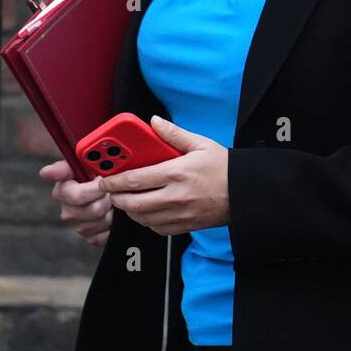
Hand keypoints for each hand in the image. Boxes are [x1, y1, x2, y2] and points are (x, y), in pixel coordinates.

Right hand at [39, 158, 112, 246]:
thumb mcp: (81, 163)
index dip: (94, 189)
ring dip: (112, 210)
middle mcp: (67, 211)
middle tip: (111, 190)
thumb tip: (44, 173)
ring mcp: (78, 225)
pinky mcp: (90, 237)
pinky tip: (112, 214)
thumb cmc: (94, 173)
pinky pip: (103, 235)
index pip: (76, 196)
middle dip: (107, 198)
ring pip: (101, 222)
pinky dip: (112, 225)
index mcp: (62, 191)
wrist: (109, 188)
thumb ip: (64, 167)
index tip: (101, 181)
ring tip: (112, 200)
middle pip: (94, 210)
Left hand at [96, 115, 230, 236]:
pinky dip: (145, 220)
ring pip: (141, 218)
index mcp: (177, 173)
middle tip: (111, 191)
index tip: (105, 178)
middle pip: (132, 203)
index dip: (113, 180)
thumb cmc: (224, 168)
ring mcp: (179, 214)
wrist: (245, 193)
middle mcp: (175, 196)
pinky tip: (147, 210)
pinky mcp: (184, 226)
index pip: (134, 180)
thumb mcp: (201, 144)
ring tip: (126, 199)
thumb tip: (153, 123)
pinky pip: (155, 227)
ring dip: (128, 210)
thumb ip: (173, 134)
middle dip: (115, 197)